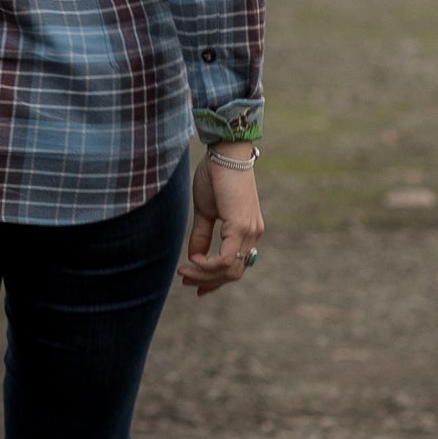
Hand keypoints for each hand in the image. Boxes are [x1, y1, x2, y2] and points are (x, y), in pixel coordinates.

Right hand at [177, 149, 262, 298]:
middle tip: (186, 280)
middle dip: (208, 280)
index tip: (196, 285)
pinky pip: (226, 259)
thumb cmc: (215, 176)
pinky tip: (193, 260)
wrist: (225, 153)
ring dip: (204, 275)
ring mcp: (249, 231)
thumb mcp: (205, 212)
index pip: (236, 266)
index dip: (216, 279)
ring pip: (230, 269)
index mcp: (247, 230)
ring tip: (184, 272)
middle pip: (233, 272)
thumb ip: (201, 236)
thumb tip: (193, 258)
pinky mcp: (240, 226)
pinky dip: (207, 265)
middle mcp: (253, 234)